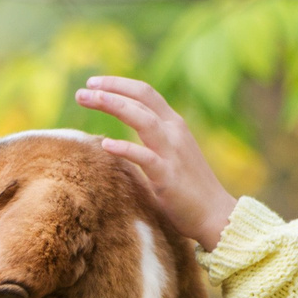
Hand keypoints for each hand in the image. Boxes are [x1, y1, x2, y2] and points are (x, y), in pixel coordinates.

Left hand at [75, 75, 239, 250]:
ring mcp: (172, 152)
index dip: (118, 84)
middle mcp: (174, 131)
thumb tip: (127, 125)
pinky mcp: (168, 176)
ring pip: (143, 119)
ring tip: (90, 98)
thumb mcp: (172, 151)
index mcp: (174, 124)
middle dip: (110, 89)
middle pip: (141, 99)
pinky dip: (125, 148)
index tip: (92, 83)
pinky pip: (145, 157)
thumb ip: (153, 135)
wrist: (215, 214)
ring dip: (115, 105)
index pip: (145, 93)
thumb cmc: (189, 185)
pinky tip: (106, 144)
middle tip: (82, 90)